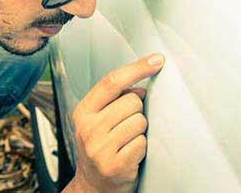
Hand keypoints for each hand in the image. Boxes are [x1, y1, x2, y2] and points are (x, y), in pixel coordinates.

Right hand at [64, 54, 164, 192]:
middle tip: (125, 127)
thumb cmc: (100, 147)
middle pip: (132, 101)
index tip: (157, 60)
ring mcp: (99, 148)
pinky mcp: (114, 165)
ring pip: (140, 122)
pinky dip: (141, 148)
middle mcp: (88, 128)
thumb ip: (114, 100)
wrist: (93, 186)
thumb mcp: (97, 120)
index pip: (112, 81)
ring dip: (140, 131)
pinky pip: (142, 143)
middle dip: (137, 111)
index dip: (137, 68)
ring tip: (127, 142)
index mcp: (83, 111)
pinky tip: (130, 155)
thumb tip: (141, 86)